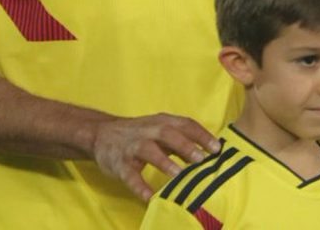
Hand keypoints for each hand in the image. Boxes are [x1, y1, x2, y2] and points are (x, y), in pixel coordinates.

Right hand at [91, 113, 219, 200]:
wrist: (102, 133)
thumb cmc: (141, 134)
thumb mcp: (161, 132)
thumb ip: (182, 142)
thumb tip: (208, 154)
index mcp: (162, 122)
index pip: (185, 124)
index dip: (201, 135)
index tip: (217, 148)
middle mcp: (148, 130)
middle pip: (168, 134)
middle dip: (185, 145)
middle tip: (201, 159)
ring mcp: (132, 146)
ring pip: (148, 151)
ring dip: (164, 162)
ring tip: (178, 175)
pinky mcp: (119, 163)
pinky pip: (130, 175)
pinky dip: (140, 186)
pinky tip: (150, 197)